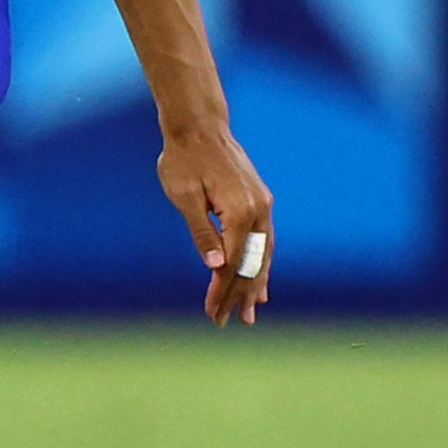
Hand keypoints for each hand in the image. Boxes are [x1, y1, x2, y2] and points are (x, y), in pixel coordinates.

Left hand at [157, 120, 272, 325]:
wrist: (200, 125)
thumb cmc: (183, 159)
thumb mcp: (184, 196)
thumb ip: (202, 232)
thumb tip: (216, 267)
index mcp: (240, 209)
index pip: (233, 261)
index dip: (223, 290)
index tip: (213, 312)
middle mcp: (259, 208)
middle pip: (253, 262)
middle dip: (240, 294)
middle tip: (229, 322)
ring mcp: (263, 203)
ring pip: (263, 253)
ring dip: (256, 283)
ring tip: (251, 312)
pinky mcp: (260, 200)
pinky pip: (264, 239)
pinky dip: (262, 262)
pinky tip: (261, 281)